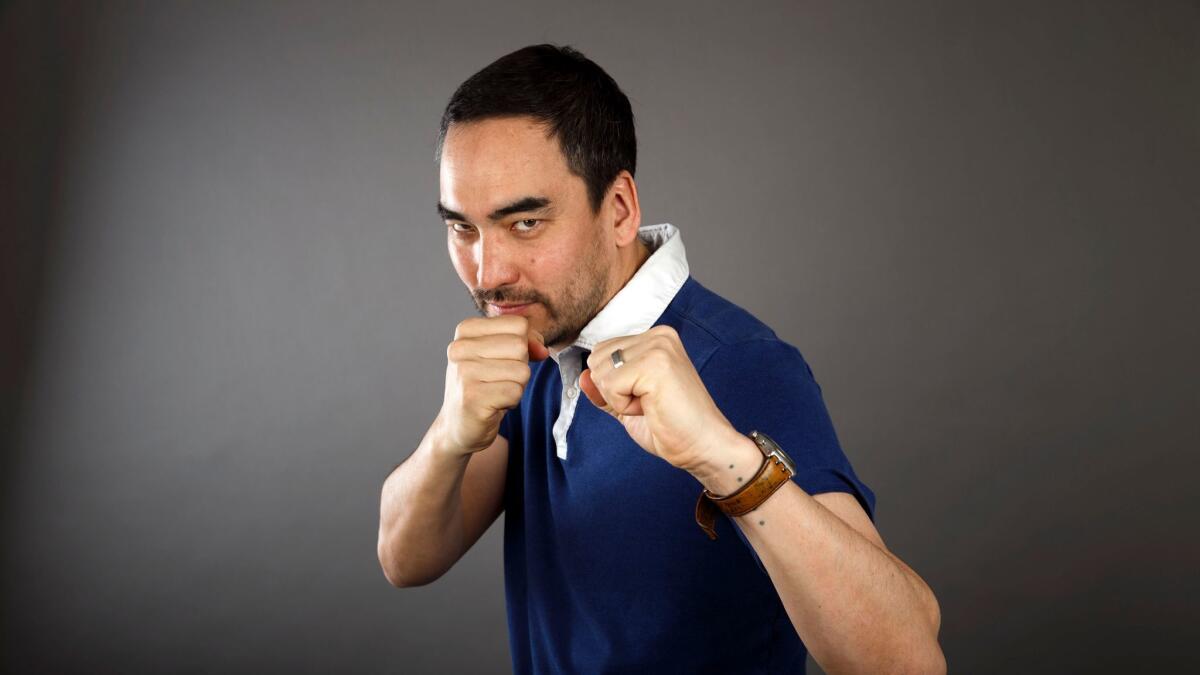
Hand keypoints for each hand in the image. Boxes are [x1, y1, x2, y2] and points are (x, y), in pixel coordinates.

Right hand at [437, 315, 547, 456]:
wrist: (459, 425)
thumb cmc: (484, 385)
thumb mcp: (502, 354)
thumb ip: (526, 342)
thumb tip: (542, 350)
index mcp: (466, 330)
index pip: (518, 324)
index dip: (523, 344)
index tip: (504, 360)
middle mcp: (460, 348)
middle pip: (520, 346)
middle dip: (519, 366)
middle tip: (498, 380)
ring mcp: (464, 373)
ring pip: (521, 370)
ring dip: (516, 386)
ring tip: (495, 392)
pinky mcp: (472, 398)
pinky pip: (515, 392)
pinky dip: (511, 401)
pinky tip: (493, 405)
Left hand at [579, 325, 737, 472]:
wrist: (703, 446)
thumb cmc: (671, 427)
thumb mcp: (627, 405)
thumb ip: (604, 389)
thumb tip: (582, 376)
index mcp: (655, 339)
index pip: (602, 351)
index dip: (612, 384)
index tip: (645, 397)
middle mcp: (658, 336)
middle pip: (597, 358)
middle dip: (613, 390)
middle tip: (648, 403)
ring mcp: (658, 347)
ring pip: (601, 371)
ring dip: (619, 398)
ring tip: (651, 404)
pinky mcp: (655, 364)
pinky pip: (611, 385)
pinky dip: (623, 405)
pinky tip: (651, 408)